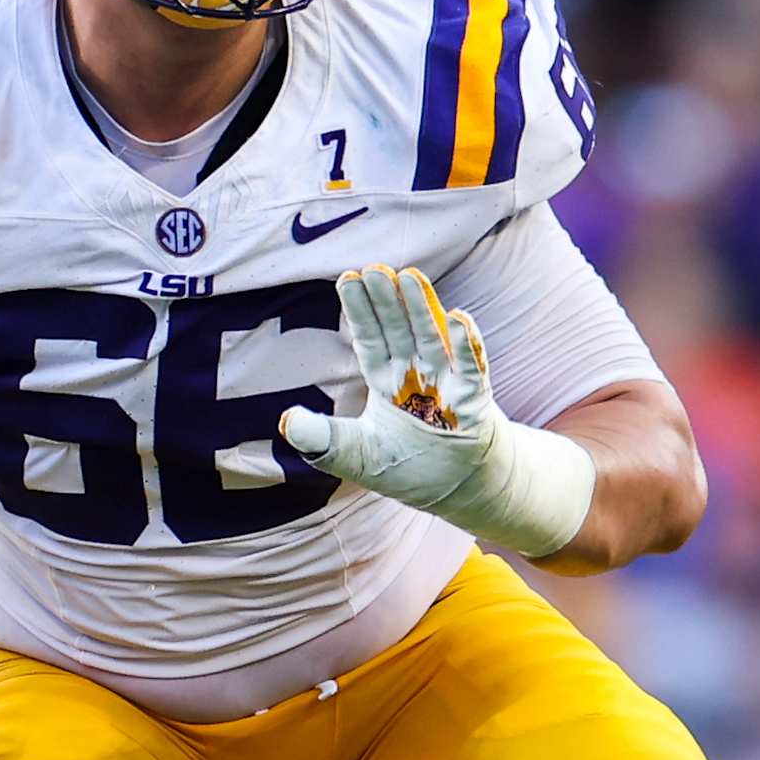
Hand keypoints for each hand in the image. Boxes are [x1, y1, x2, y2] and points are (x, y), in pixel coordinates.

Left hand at [280, 263, 594, 556]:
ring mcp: (446, 384)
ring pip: (431, 339)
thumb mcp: (355, 456)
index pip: (369, 340)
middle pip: (399, 331)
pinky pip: (471, 368)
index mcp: (384, 383)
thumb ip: (321, 438)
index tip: (347, 278)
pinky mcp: (474, 401)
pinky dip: (466, 346)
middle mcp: (415, 376)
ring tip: (409, 275)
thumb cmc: (406, 469)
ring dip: (422, 310)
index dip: (359, 312)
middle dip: (387, 301)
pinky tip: (458, 318)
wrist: (456, 491)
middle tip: (375, 268)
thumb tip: (285, 420)